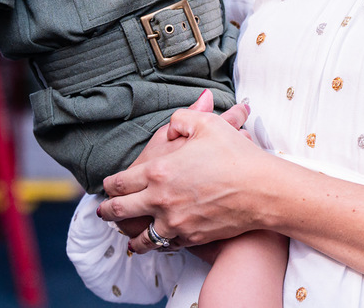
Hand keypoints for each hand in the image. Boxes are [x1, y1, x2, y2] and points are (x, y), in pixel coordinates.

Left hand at [99, 105, 271, 253]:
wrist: (261, 191)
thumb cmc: (235, 155)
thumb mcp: (207, 124)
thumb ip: (182, 118)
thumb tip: (172, 125)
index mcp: (158, 171)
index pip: (120, 182)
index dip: (109, 185)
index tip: (106, 186)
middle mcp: (160, 200)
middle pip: (120, 211)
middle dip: (106, 211)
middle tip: (102, 212)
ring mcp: (174, 223)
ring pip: (141, 237)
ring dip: (130, 236)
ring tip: (126, 235)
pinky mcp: (190, 238)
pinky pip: (165, 245)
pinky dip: (158, 244)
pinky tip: (157, 241)